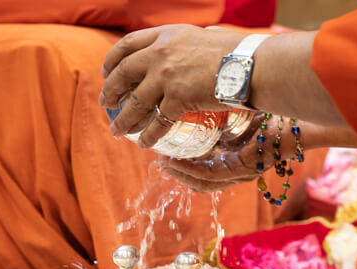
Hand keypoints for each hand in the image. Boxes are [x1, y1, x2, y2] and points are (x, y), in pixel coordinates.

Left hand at [100, 24, 246, 147]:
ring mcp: (167, 77)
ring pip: (135, 102)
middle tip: (105, 104)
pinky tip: (144, 144)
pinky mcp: (178, 99)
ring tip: (116, 132)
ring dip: (123, 120)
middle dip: (111, 91)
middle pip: (123, 74)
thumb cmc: (235, 51)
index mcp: (165, 35)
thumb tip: (182, 51)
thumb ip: (184, 45)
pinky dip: (148, 135)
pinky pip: (157, 122)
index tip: (106, 72)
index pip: (127, 45)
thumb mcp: (201, 36)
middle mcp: (160, 54)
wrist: (250, 65)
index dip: (112, 60)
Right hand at [159, 116, 356, 192]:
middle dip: (178, 173)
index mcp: (236, 156)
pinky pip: (211, 174)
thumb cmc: (276, 107)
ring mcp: (242, 171)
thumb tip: (200, 93)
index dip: (183, 166)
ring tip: (163, 162)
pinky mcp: (245, 168)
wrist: (306, 111)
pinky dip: (190, 170)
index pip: (204, 169)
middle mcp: (239, 168)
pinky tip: (174, 161)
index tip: (165, 152)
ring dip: (180, 173)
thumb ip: (223, 113)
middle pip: (201, 181)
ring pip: (203, 182)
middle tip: (159, 159)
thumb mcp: (242, 111)